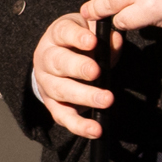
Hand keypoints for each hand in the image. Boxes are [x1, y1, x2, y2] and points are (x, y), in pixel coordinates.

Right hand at [29, 10, 113, 139]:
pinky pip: (63, 116)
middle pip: (59, 63)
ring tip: (106, 100)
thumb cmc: (80, 41)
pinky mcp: (53, 104)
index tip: (92, 41)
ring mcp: (47, 83)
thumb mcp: (91, 31)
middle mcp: (46, 58)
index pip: (63, 33)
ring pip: (61, 90)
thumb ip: (104, 35)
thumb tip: (115, 40)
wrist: (59, 56)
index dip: (77, 37)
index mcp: (56, 35)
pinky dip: (79, 125)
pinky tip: (96, 130)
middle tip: (97, 72)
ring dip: (84, 97)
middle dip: (78, 68)